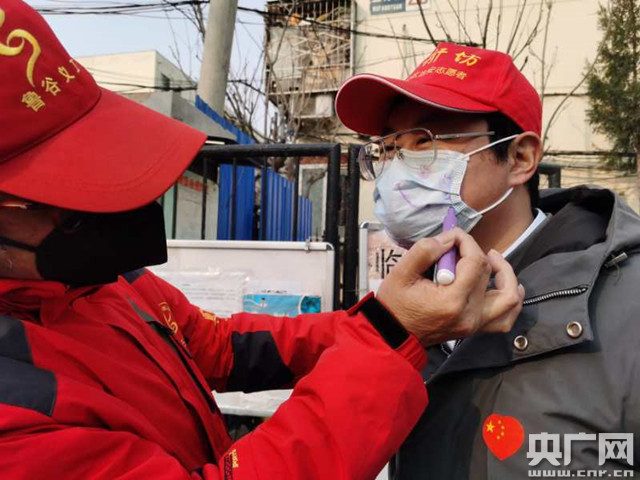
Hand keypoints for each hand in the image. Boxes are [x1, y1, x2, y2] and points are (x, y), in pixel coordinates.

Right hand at [376, 228, 523, 346]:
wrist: (393, 334)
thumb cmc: (395, 304)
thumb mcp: (401, 273)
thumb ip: (425, 250)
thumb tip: (449, 239)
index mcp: (452, 301)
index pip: (475, 262)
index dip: (467, 242)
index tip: (453, 234)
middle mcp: (470, 314)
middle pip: (488, 274)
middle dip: (476, 253)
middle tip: (458, 247)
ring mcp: (475, 324)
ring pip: (510, 297)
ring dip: (506, 274)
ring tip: (492, 260)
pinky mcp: (475, 328)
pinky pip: (506, 318)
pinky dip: (510, 299)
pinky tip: (503, 285)